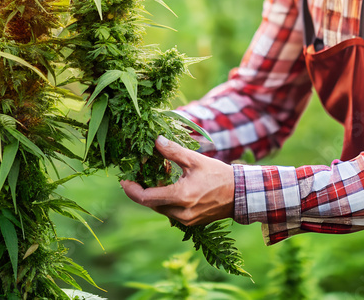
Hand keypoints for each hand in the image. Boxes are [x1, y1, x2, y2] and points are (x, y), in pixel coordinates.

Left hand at [120, 135, 234, 226]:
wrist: (240, 194)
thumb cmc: (218, 175)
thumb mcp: (195, 160)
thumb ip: (173, 151)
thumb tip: (155, 140)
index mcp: (180, 197)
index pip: (145, 197)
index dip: (131, 189)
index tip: (124, 180)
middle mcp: (181, 213)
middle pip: (151, 203)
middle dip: (142, 189)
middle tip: (138, 174)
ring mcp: (186, 220)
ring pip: (160, 208)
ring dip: (154, 194)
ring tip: (156, 176)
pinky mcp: (190, 222)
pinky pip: (170, 212)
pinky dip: (165, 200)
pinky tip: (169, 186)